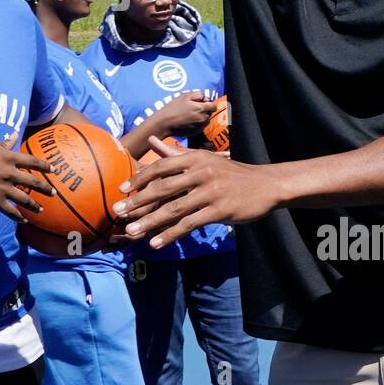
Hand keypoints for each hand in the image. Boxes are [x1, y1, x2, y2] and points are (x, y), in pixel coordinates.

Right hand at [0, 143, 54, 222]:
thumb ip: (3, 143)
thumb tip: (15, 134)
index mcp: (7, 157)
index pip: (32, 161)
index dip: (45, 166)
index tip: (54, 169)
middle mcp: (9, 173)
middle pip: (33, 181)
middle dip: (46, 188)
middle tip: (54, 192)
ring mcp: (3, 188)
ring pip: (25, 198)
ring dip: (35, 205)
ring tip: (41, 209)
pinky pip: (11, 211)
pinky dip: (19, 216)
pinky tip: (24, 220)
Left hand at [112, 136, 279, 249]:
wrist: (266, 185)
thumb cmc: (230, 173)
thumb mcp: (204, 159)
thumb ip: (176, 153)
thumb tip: (154, 141)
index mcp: (195, 158)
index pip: (160, 167)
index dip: (139, 179)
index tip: (121, 190)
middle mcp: (201, 172)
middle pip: (162, 188)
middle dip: (137, 202)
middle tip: (118, 213)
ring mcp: (211, 191)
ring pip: (174, 209)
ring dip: (150, 222)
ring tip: (131, 233)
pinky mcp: (219, 210)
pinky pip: (189, 224)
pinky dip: (171, 234)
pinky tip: (156, 243)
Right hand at [146, 91, 215, 137]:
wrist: (165, 123)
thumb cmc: (173, 108)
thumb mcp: (185, 96)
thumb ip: (198, 94)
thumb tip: (205, 97)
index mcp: (201, 109)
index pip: (213, 106)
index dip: (208, 103)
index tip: (201, 103)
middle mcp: (203, 119)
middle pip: (210, 113)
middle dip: (204, 110)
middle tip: (193, 108)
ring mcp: (200, 127)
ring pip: (206, 120)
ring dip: (201, 117)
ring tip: (190, 115)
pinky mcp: (195, 132)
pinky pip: (200, 126)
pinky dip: (197, 123)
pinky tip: (187, 121)